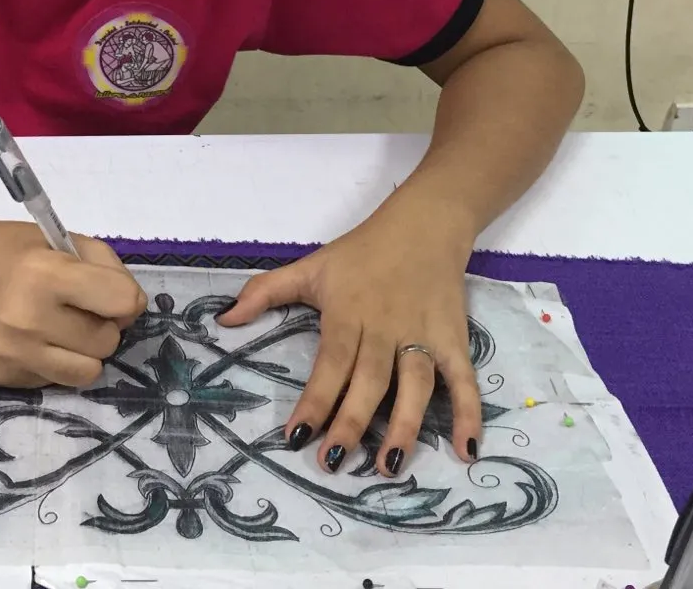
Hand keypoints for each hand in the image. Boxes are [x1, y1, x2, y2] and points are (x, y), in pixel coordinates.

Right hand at [0, 219, 146, 388]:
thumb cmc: (20, 250)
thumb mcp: (68, 241)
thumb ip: (111, 271)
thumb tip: (131, 312)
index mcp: (45, 274)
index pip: (120, 302)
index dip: (124, 297)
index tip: (109, 291)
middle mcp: (27, 319)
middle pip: (107, 342)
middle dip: (102, 325)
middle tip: (79, 308)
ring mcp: (12, 353)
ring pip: (88, 372)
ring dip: (85, 351)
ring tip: (63, 328)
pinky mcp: (3, 376)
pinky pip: (57, 381)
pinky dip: (56, 362)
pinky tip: (35, 339)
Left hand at [216, 196, 479, 477]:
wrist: (425, 223)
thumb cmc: (362, 251)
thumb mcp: (310, 266)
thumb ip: (266, 292)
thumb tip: (223, 320)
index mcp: (348, 312)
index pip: (331, 362)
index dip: (315, 399)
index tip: (296, 436)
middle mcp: (385, 328)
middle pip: (369, 380)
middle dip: (351, 422)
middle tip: (332, 461)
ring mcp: (423, 335)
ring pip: (415, 385)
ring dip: (404, 427)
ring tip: (388, 468)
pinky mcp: (454, 338)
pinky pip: (463, 379)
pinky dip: (468, 413)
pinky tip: (465, 450)